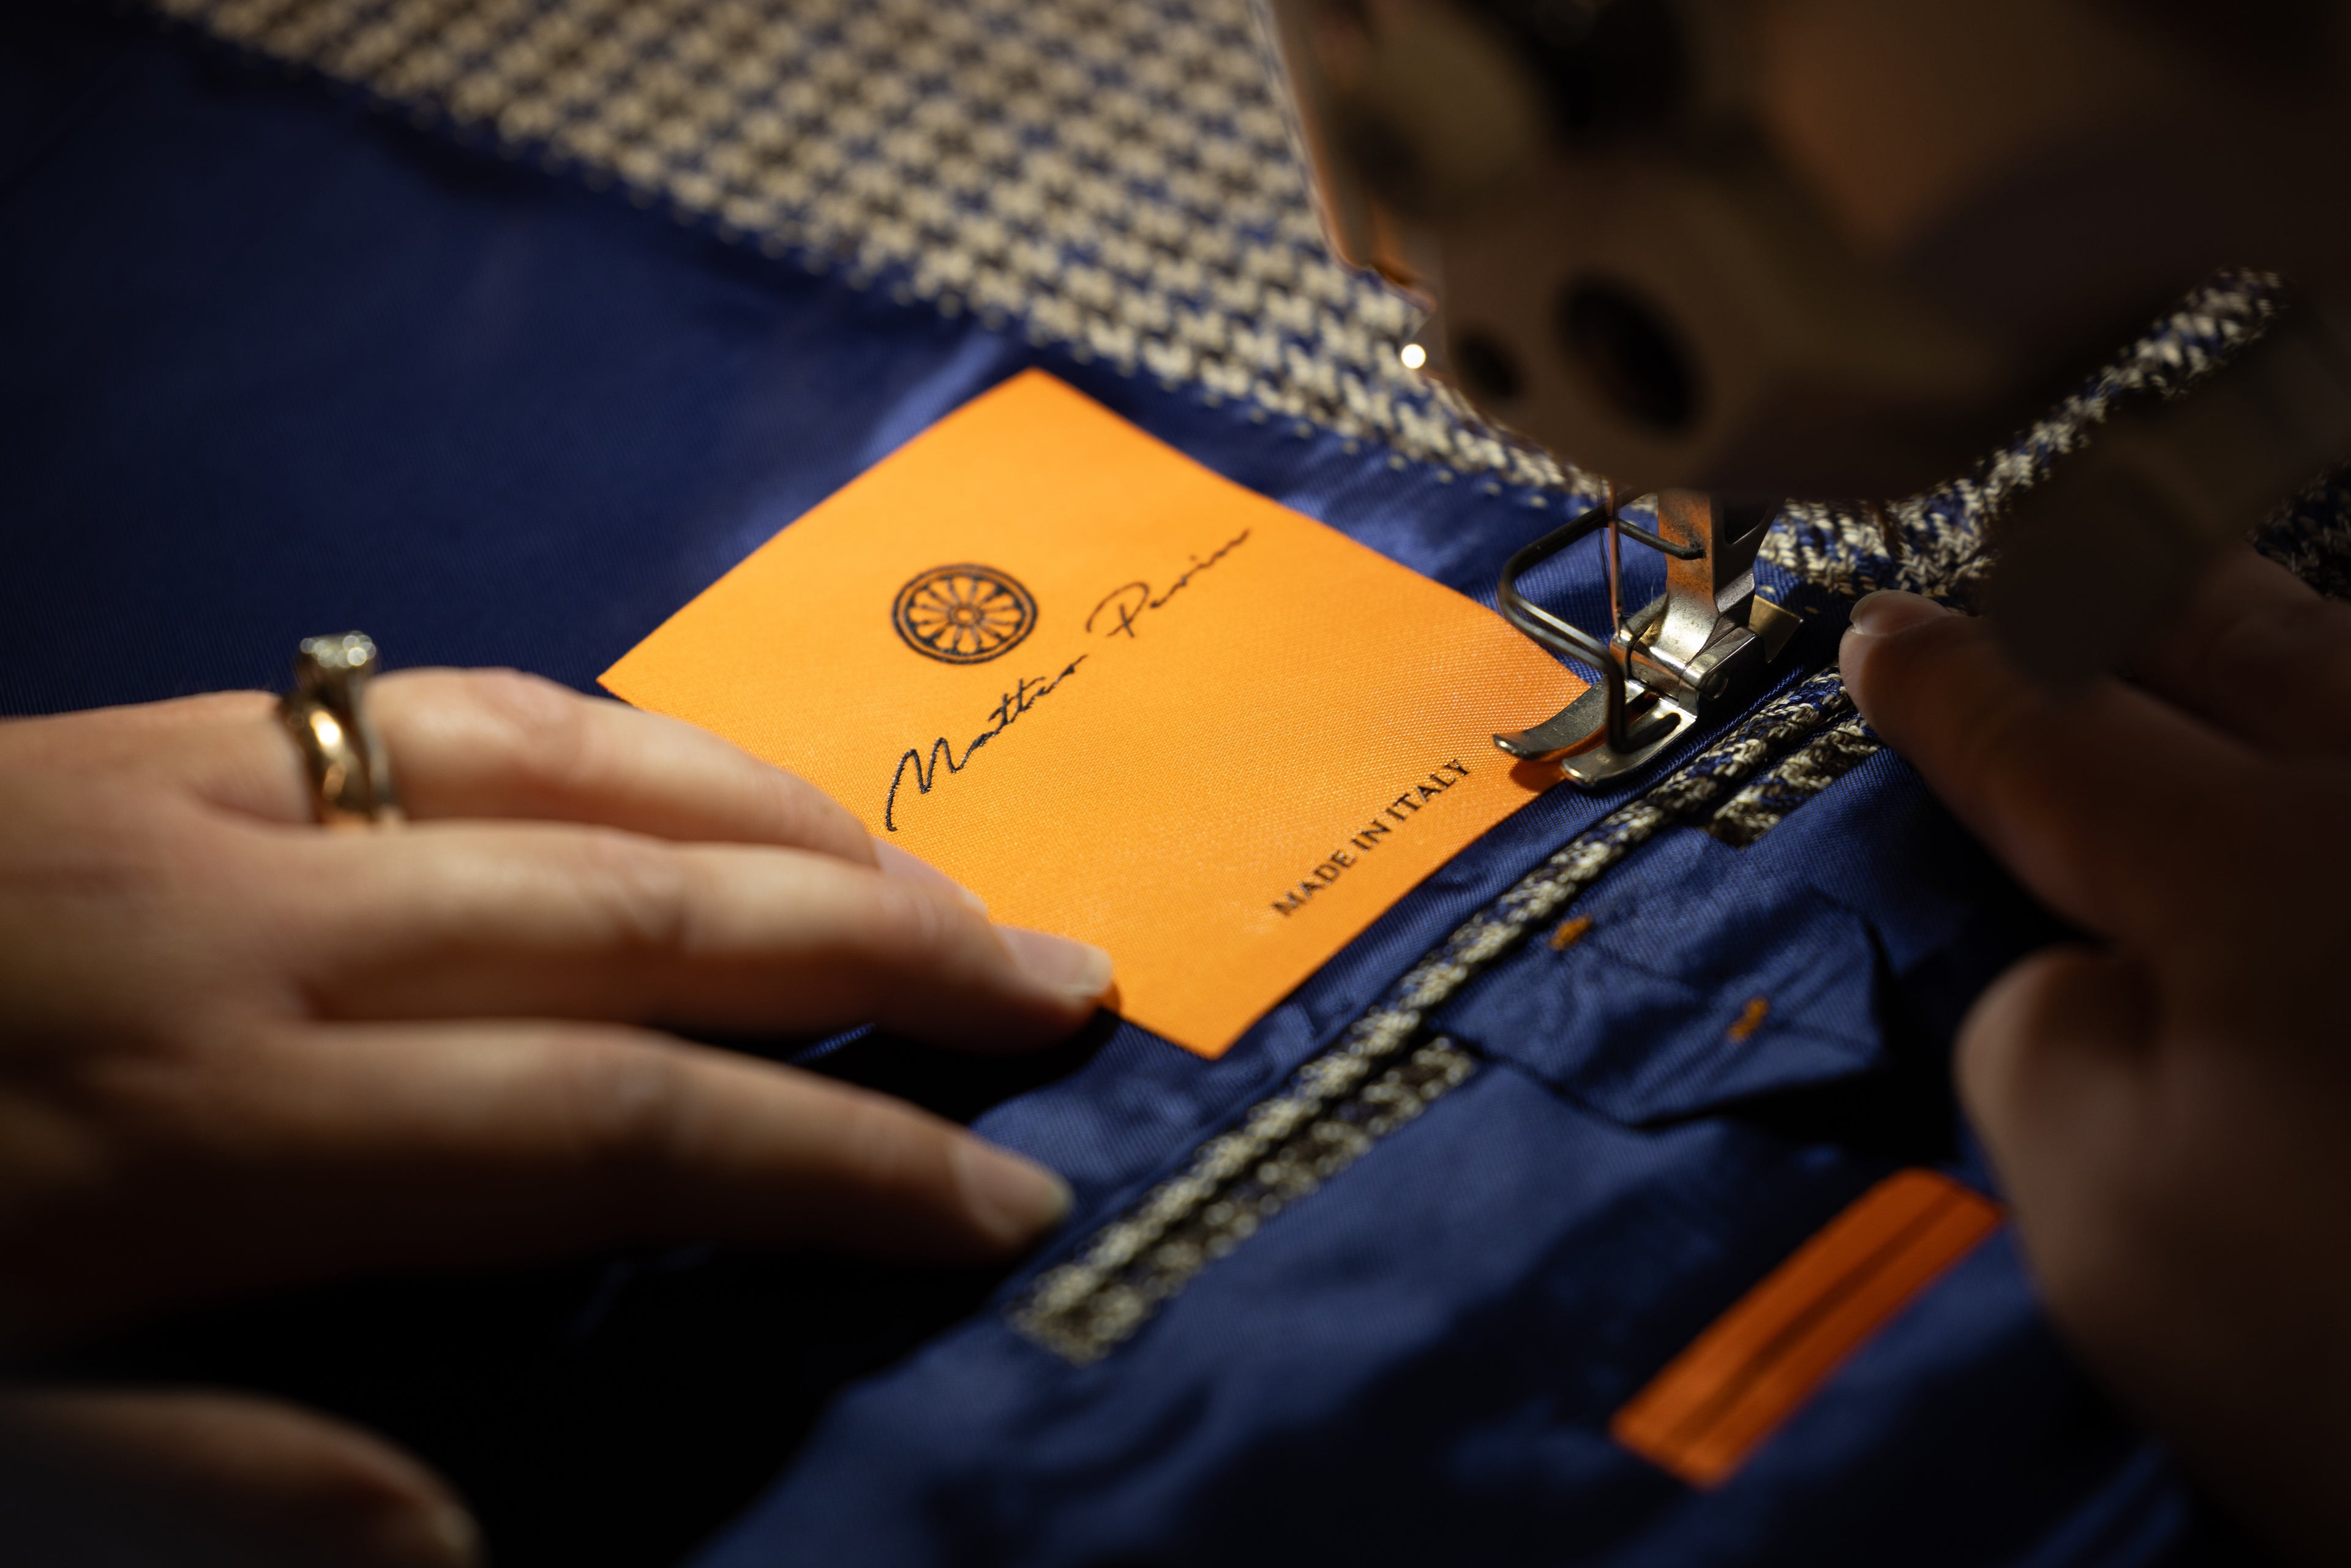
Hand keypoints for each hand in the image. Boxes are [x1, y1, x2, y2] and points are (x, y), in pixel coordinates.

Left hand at [0, 668, 1113, 1562]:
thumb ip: (205, 1479)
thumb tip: (460, 1541)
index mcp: (214, 1123)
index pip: (619, 1129)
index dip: (834, 1166)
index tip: (1000, 1204)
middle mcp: (254, 926)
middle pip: (646, 908)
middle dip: (887, 947)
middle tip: (1064, 980)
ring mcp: (204, 794)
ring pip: (569, 757)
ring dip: (781, 812)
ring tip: (928, 867)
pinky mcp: (141, 727)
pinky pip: (438, 699)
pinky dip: (611, 734)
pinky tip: (689, 780)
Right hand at [1841, 550, 2350, 1563]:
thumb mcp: (2106, 1223)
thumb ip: (2031, 1040)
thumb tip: (2079, 966)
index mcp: (2254, 869)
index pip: (2050, 734)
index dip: (1947, 685)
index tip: (1880, 639)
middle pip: (2231, 640)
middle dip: (2104, 597)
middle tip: (2020, 576)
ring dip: (2253, 641)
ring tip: (2174, 633)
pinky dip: (2343, 728)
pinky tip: (2322, 744)